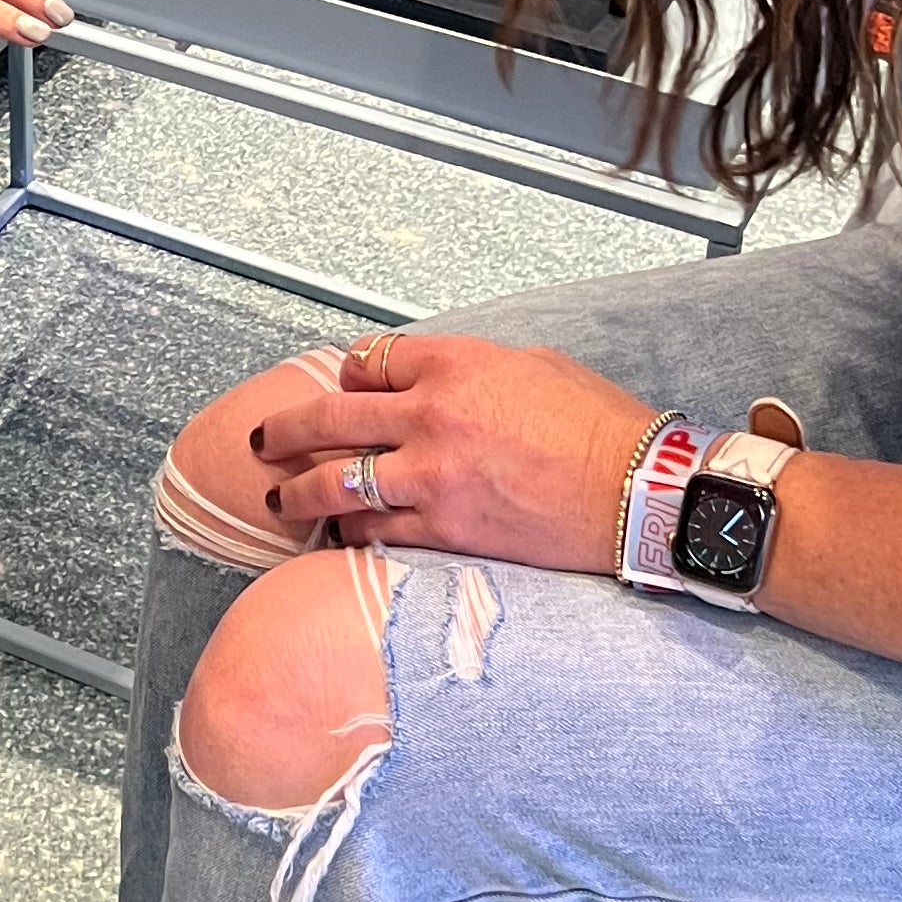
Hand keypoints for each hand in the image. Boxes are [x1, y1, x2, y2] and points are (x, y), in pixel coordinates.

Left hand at [251, 331, 659, 569]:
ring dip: (301, 494)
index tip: (341, 388)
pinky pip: (376, 534)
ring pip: (338, 483)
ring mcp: (432, 474)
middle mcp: (431, 414)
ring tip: (281, 502)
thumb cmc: (600, 426)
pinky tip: (337, 540)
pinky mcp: (446, 528)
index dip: (347, 376)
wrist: (637, 489)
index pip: (370, 361)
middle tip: (264, 442)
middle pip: (330, 418)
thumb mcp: (534, 365)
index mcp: (455, 363)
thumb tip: (440, 378)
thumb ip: (474, 367)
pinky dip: (350, 537)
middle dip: (286, 431)